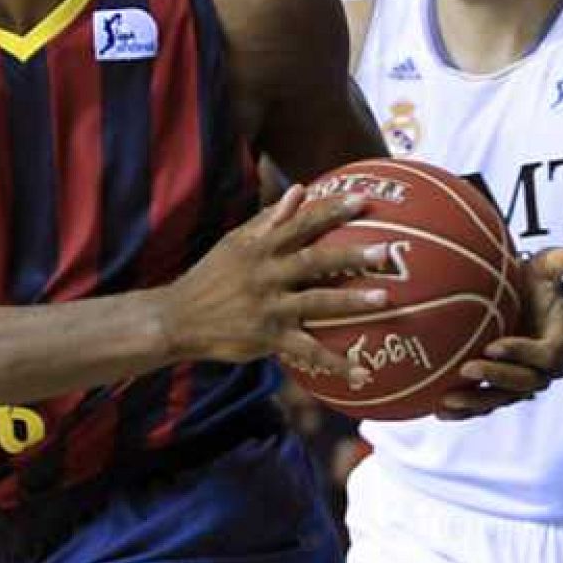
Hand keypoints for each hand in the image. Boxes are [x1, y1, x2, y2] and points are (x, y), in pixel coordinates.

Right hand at [160, 185, 390, 386]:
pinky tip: (362, 373)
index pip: (301, 224)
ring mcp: (268, 306)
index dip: (332, 210)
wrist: (177, 318)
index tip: (364, 200)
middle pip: (314, 261)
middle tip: (385, 251)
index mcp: (259, 248)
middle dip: (350, 255)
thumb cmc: (211, 277)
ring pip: (315, 303)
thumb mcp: (235, 243)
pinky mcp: (268, 337)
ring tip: (383, 300)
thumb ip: (269, 219)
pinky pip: (307, 351)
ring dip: (350, 302)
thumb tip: (299, 190)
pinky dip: (336, 363)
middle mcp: (266, 274)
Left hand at [435, 247, 562, 420]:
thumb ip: (554, 264)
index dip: (523, 353)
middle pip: (526, 382)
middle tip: (466, 368)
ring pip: (503, 398)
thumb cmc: (529, 281)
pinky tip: (438, 410)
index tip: (493, 345)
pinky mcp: (502, 389)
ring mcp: (523, 380)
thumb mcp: (541, 269)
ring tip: (447, 400)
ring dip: (477, 401)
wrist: (516, 299)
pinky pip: (486, 403)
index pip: (547, 354)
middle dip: (497, 377)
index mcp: (560, 341)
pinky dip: (465, 410)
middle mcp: (545, 367)